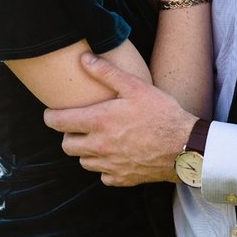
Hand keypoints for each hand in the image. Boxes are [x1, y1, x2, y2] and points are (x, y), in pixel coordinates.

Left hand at [46, 53, 195, 186]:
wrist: (186, 146)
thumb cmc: (162, 114)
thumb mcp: (136, 87)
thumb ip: (107, 73)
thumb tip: (84, 58)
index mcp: (98, 121)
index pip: (57, 122)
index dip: (51, 116)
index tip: (54, 113)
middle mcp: (98, 145)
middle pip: (66, 145)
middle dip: (69, 135)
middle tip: (82, 127)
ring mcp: (109, 164)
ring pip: (83, 161)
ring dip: (86, 152)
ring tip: (100, 141)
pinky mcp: (121, 178)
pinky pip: (102, 175)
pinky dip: (105, 167)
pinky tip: (117, 157)